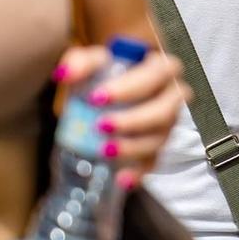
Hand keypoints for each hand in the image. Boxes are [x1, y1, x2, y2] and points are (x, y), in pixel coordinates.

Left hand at [57, 44, 185, 187]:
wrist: (103, 96)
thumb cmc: (103, 73)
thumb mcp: (90, 61)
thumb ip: (80, 62)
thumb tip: (67, 74)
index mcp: (160, 67)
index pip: (159, 73)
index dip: (132, 87)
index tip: (97, 97)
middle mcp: (171, 95)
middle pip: (165, 110)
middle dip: (135, 120)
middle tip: (101, 125)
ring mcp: (166, 123)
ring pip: (160, 138)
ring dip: (134, 147)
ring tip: (104, 150)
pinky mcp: (157, 146)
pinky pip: (154, 161)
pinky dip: (138, 172)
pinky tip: (121, 178)